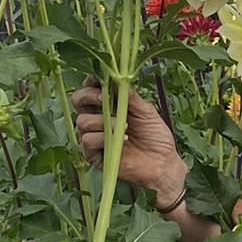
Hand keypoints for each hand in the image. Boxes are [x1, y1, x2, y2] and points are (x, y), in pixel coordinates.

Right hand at [71, 78, 185, 205]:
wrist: (163, 164)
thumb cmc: (156, 137)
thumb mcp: (146, 111)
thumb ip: (129, 96)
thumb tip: (116, 77)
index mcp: (109, 106)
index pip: (91, 89)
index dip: (91, 81)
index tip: (99, 78)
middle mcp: (98, 120)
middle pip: (78, 101)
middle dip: (88, 96)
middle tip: (103, 98)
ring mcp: (95, 137)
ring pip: (82, 121)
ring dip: (103, 121)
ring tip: (124, 126)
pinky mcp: (94, 156)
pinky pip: (87, 140)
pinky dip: (102, 138)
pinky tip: (122, 140)